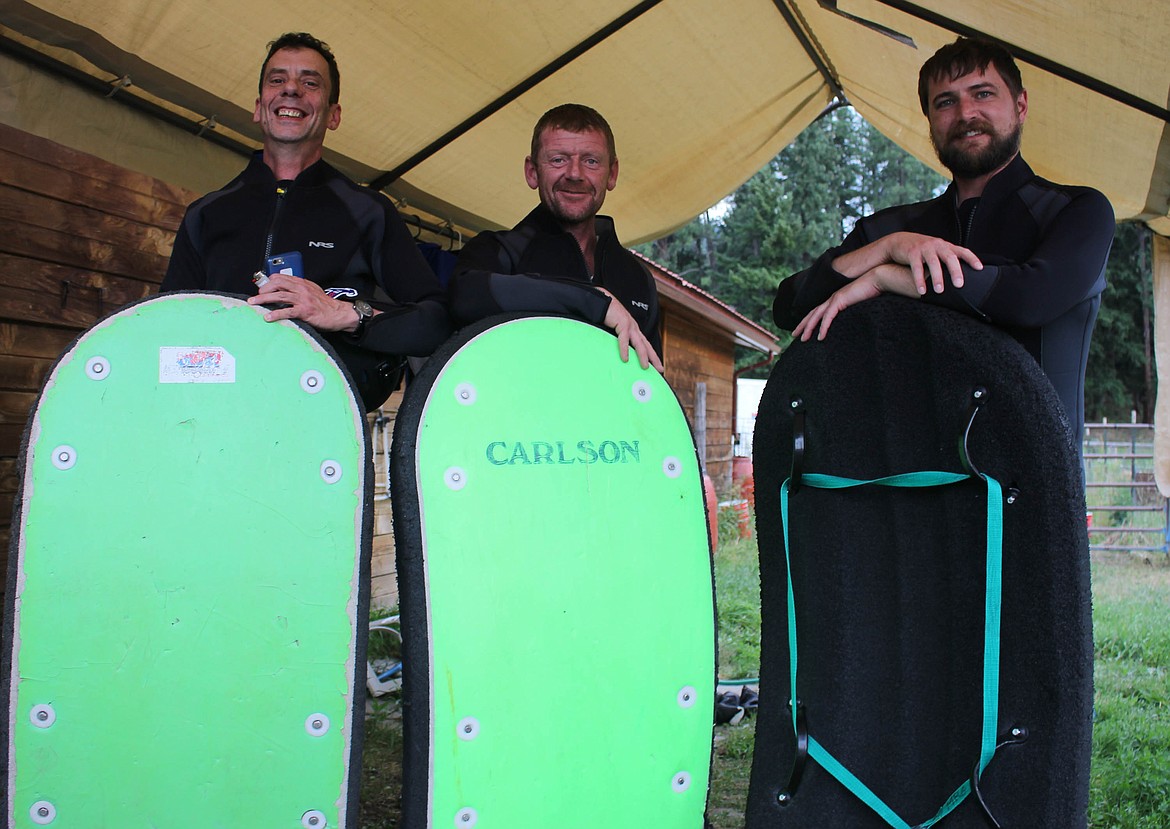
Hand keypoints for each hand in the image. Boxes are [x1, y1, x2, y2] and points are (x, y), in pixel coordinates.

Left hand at [247, 275, 360, 331]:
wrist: (339, 313)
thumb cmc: (325, 305)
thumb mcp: (312, 291)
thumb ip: (298, 290)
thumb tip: (283, 291)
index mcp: (302, 283)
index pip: (280, 277)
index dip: (268, 282)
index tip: (262, 288)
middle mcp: (301, 289)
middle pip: (277, 284)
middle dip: (263, 289)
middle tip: (256, 297)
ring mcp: (303, 299)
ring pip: (279, 295)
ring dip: (264, 300)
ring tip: (255, 303)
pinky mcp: (305, 311)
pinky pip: (287, 311)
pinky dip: (276, 314)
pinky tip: (268, 317)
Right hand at [597, 288, 662, 371]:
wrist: (603, 301)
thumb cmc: (608, 316)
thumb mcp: (616, 331)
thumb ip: (620, 340)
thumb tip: (621, 354)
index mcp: (634, 330)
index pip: (646, 345)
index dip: (652, 356)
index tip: (657, 366)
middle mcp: (634, 328)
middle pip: (647, 346)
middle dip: (654, 358)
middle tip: (660, 369)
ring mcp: (630, 326)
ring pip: (639, 344)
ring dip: (643, 356)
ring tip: (645, 367)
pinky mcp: (622, 324)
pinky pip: (624, 339)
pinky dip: (624, 349)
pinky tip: (625, 358)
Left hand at [793, 264, 917, 341]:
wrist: (879, 278)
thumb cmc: (874, 290)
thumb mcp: (861, 304)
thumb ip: (855, 311)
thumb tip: (856, 323)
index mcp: (836, 299)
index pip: (818, 311)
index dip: (809, 320)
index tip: (804, 330)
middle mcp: (832, 298)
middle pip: (812, 313)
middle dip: (802, 325)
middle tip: (793, 335)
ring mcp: (835, 298)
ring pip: (816, 316)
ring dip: (808, 328)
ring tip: (802, 339)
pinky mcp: (840, 300)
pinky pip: (828, 317)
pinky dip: (823, 327)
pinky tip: (820, 337)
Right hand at [880, 232, 981, 294]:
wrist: (899, 241)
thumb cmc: (922, 250)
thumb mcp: (937, 252)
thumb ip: (947, 260)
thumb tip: (960, 277)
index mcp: (946, 246)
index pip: (962, 251)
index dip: (972, 259)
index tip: (979, 268)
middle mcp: (937, 246)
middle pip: (950, 257)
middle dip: (955, 271)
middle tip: (959, 284)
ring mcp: (924, 248)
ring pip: (933, 263)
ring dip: (937, 277)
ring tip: (939, 290)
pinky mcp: (912, 253)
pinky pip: (917, 267)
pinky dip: (919, 280)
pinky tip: (922, 289)